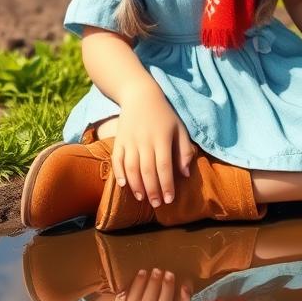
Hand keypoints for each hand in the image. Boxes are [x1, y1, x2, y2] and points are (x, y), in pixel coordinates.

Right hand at [110, 82, 196, 206]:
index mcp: (162, 138)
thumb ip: (184, 151)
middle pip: (148, 170)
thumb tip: (184, 174)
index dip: (167, 184)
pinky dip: (119, 173)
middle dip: (153, 190)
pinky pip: (117, 159)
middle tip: (157, 204)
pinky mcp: (119, 140)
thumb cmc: (164, 114)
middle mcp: (145, 140)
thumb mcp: (180, 129)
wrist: (140, 95)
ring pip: (131, 168)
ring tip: (142, 198)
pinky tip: (124, 185)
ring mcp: (130, 140)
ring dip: (136, 185)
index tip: (169, 199)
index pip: (164, 166)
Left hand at [115, 268, 192, 300]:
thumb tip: (186, 285)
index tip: (170, 273)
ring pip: (134, 300)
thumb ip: (184, 297)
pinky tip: (128, 281)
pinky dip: (123, 293)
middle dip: (153, 284)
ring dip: (139, 285)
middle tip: (158, 269)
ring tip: (144, 271)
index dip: (167, 289)